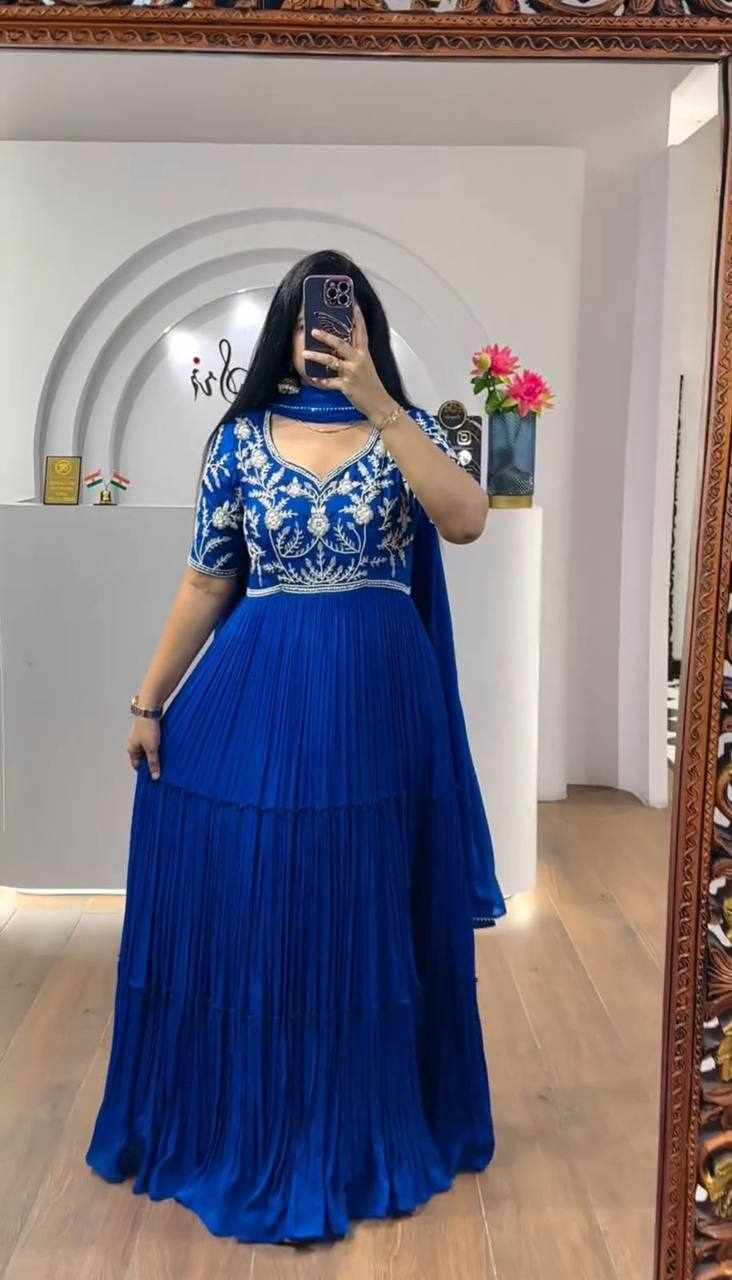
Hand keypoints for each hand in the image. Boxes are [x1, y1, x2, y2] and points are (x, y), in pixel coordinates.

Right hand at [127, 716, 160, 780]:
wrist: (149, 709)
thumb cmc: (148, 728)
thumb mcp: (152, 748)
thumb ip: (153, 762)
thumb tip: (154, 777)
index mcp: (131, 749)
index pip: (137, 764)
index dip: (145, 770)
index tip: (155, 775)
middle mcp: (134, 742)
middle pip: (143, 756)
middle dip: (152, 761)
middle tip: (163, 767)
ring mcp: (141, 736)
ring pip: (148, 748)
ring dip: (156, 752)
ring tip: (166, 756)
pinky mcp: (148, 730)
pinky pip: (153, 740)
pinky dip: (158, 744)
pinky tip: (166, 745)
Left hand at [303, 302, 393, 418]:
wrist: (379, 403)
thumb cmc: (371, 385)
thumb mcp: (366, 366)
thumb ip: (355, 355)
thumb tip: (338, 348)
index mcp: (364, 354)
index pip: (361, 332)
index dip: (357, 317)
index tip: (352, 304)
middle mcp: (358, 361)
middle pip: (341, 344)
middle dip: (326, 336)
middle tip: (314, 330)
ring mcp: (352, 373)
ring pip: (332, 361)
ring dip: (317, 357)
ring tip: (304, 353)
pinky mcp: (347, 386)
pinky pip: (330, 382)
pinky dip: (321, 380)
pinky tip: (313, 377)